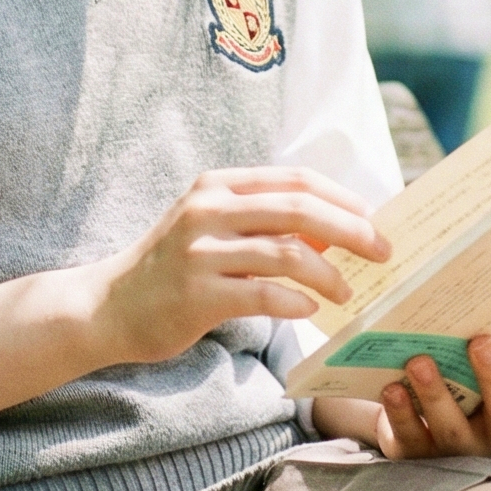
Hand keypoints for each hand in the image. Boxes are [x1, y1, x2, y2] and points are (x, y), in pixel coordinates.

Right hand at [92, 167, 390, 367]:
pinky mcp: (196, 294)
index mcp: (218, 185)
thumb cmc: (173, 268)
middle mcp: (209, 210)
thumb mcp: (213, 228)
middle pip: (299, 209)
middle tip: (382, 252)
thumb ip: (263, 221)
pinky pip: (262, 294)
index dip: (341, 197)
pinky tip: (308, 310)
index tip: (374, 218)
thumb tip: (335, 228)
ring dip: (328, 274)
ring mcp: (200, 252)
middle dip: (350, 230)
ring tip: (347, 292)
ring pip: (286, 253)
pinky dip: (294, 302)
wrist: (109, 306)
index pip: (295, 180)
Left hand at [374, 333, 490, 459]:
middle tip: (482, 341)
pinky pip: (409, 436)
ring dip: (436, 393)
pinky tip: (393, 387)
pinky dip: (400, 412)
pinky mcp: (416, 458)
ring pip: (451, 427)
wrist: (411, 433)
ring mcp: (456, 453)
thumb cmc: (456, 390)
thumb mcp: (477, 376)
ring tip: (420, 360)